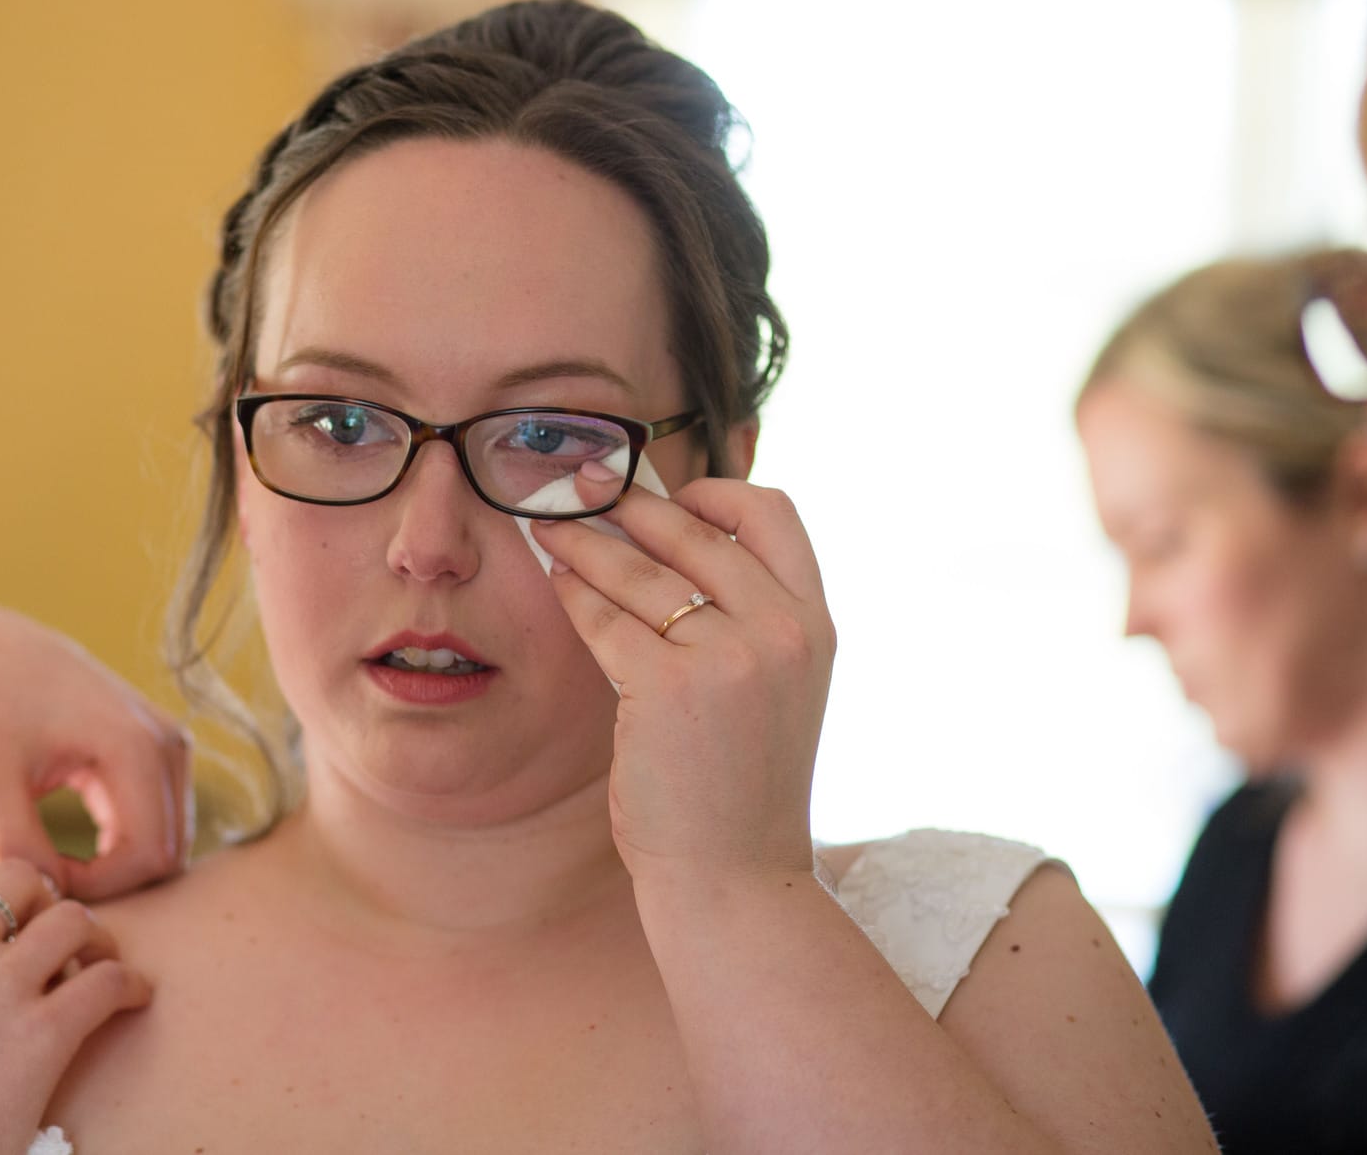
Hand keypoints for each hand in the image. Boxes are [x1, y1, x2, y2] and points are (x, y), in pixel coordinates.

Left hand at [0, 605, 192, 899]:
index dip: (97, 886)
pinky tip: (77, 848)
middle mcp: (170, 744)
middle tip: (49, 879)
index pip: (147, 856)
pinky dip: (126, 848)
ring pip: (170, 844)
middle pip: (167, 855)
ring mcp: (175, 746)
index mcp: (136, 746)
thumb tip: (50, 895)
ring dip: (121, 869)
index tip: (40, 879)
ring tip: (57, 861)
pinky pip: (163, 825)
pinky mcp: (167, 753)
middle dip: (112, 883)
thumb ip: (15, 843)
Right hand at [0, 859, 151, 1154]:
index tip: (12, 961)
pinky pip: (108, 980)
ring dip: (96, 938)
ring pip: (73, 918)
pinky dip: (130, 985)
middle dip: (47, 903)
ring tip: (104, 964)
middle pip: (22, 884)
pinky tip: (133, 1000)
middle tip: (63, 940)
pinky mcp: (46, 1030)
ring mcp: (0, 986)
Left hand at [530, 479, 832, 885]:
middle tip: (585, 490)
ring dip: (585, 542)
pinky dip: (574, 595)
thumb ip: (748, 618)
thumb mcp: (774, 687)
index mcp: (814, 623)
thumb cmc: (740, 785)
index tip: (669, 494)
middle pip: (693, 531)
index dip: (713, 491)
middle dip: (627, 504)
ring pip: (639, 570)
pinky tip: (558, 583)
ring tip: (552, 530)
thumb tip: (672, 540)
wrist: (735, 876)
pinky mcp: (667, 687)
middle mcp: (780, 629)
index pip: (772, 512)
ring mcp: (727, 657)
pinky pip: (605, 619)